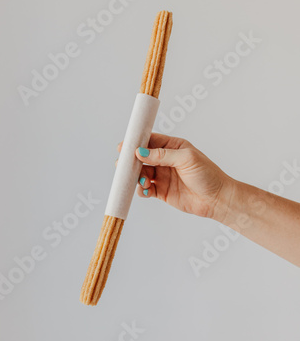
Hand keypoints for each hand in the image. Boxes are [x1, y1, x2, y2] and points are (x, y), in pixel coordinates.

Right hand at [117, 133, 234, 219]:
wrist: (217, 199)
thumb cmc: (208, 175)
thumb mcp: (186, 159)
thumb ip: (162, 155)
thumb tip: (141, 152)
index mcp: (173, 147)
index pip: (150, 141)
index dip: (136, 143)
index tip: (124, 147)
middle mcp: (166, 160)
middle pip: (142, 158)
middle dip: (131, 161)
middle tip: (122, 165)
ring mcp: (163, 176)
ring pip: (141, 174)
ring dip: (136, 177)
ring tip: (141, 181)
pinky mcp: (162, 192)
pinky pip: (146, 189)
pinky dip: (142, 190)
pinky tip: (145, 190)